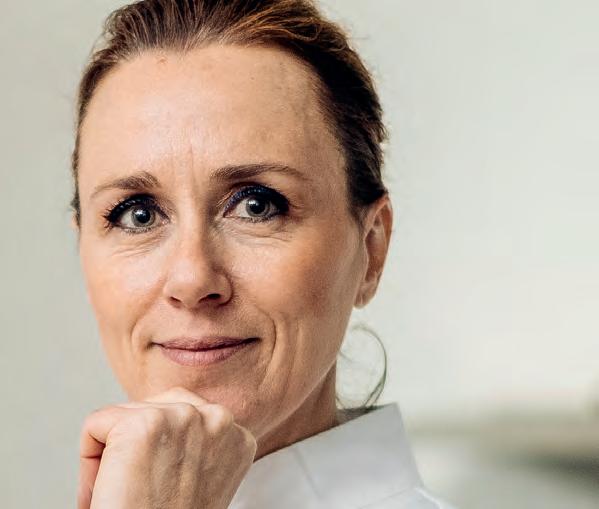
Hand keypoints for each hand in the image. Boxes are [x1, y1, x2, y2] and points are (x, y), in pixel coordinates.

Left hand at [77, 386, 256, 508]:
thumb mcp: (202, 478)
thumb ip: (195, 444)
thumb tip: (164, 427)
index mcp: (236, 433)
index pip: (181, 413)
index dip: (159, 453)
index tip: (163, 486)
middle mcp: (217, 417)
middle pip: (151, 407)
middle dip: (135, 448)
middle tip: (143, 492)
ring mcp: (182, 415)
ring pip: (122, 415)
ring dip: (114, 454)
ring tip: (131, 491)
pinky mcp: (142, 424)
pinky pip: (96, 425)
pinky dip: (89, 463)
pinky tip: (115, 489)